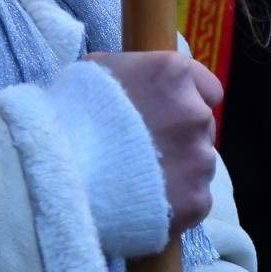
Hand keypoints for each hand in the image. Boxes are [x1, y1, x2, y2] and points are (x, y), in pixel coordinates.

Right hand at [86, 50, 221, 236]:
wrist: (61, 172)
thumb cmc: (72, 113)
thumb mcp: (97, 70)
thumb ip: (135, 73)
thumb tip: (143, 85)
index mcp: (174, 74)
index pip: (209, 88)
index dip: (186, 101)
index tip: (165, 114)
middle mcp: (196, 113)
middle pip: (202, 127)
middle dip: (179, 136)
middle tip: (143, 150)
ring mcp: (200, 158)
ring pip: (199, 163)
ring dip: (178, 169)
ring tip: (140, 179)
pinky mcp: (197, 199)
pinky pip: (193, 197)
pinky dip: (174, 201)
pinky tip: (145, 201)